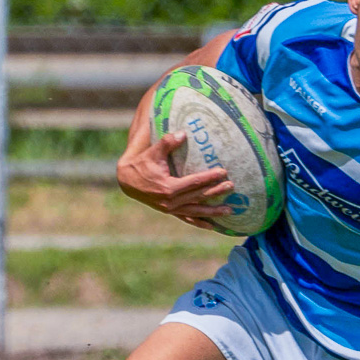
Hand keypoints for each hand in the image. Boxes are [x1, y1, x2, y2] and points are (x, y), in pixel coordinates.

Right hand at [117, 131, 234, 229]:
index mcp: (168, 187)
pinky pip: (188, 219)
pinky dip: (200, 223)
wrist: (127, 181)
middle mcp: (171, 201)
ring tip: (230, 211)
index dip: (210, 177)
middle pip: (199, 197)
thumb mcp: (153, 152)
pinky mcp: (170, 212)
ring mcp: (171, 209)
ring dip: (213, 212)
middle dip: (216, 192)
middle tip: (232, 186)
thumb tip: (183, 133)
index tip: (223, 172)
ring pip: (196, 211)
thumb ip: (168, 142)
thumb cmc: (142, 163)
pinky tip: (213, 226)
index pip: (194, 182)